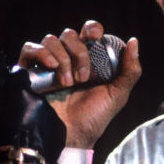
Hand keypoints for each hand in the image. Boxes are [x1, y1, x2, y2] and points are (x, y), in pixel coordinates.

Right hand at [18, 20, 140, 148]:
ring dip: (63, 58)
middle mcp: (66, 57)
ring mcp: (47, 63)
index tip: (96, 37)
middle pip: (69, 34)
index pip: (87, 31)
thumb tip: (133, 41)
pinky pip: (29, 48)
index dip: (91, 28)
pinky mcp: (29, 70)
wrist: (72, 135)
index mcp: (88, 58)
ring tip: (68, 83)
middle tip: (83, 77)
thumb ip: (130, 70)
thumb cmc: (94, 117)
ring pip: (51, 39)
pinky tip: (51, 67)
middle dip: (79, 52)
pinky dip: (42, 53)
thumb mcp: (118, 94)